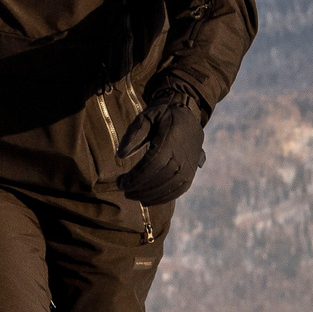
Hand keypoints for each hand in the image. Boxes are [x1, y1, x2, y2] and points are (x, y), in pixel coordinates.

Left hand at [116, 84, 205, 204]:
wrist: (187, 112)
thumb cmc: (162, 114)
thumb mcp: (147, 115)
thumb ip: (134, 133)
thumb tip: (120, 155)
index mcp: (172, 140)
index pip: (153, 165)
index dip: (136, 177)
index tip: (120, 182)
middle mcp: (183, 155)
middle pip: (160, 178)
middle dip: (139, 188)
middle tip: (123, 190)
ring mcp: (190, 165)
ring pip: (169, 187)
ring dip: (149, 196)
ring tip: (132, 195)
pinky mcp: (192, 172)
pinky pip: (179, 190)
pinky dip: (163, 198)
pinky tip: (147, 199)